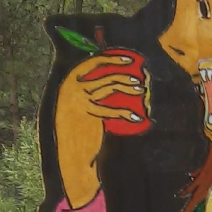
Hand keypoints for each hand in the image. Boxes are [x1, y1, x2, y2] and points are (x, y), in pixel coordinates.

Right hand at [54, 55, 150, 207]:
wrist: (72, 153)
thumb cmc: (81, 130)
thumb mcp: (82, 107)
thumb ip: (92, 92)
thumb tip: (118, 77)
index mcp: (70, 81)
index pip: (92, 62)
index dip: (112, 58)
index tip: (129, 59)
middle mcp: (72, 87)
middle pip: (105, 75)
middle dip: (124, 73)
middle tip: (139, 80)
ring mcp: (79, 99)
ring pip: (110, 86)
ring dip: (129, 87)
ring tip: (141, 90)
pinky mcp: (87, 114)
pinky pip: (112, 110)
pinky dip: (126, 113)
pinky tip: (139, 117)